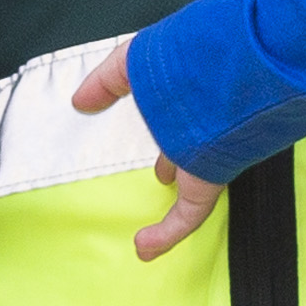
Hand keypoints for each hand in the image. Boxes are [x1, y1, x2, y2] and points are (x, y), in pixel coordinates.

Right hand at [70, 43, 223, 260]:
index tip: (155, 138)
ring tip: (163, 195)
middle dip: (178, 157)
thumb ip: (109, 78)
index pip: (181, 114)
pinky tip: (145, 247)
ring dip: (180, 186)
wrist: (225, 75)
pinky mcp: (209, 179)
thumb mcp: (137, 59)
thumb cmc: (185, 59)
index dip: (166, 127)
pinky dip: (167, 232)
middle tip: (163, 171)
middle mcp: (205, 125)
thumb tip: (80, 102)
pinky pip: (189, 213)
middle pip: (191, 146)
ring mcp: (210, 154)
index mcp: (193, 94)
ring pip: (194, 174)